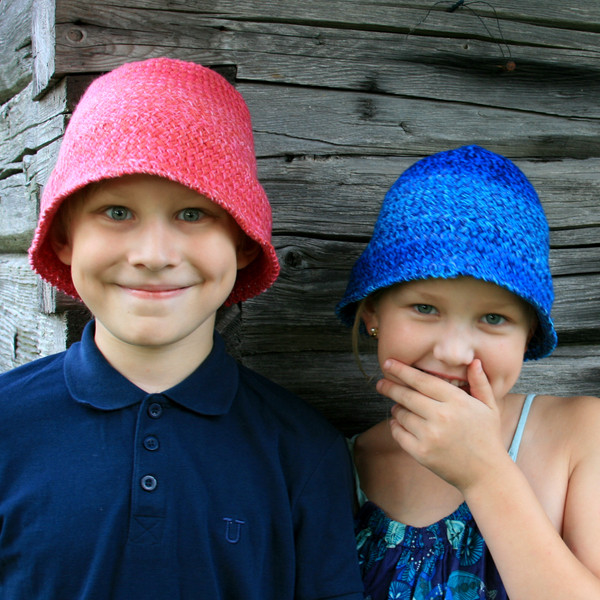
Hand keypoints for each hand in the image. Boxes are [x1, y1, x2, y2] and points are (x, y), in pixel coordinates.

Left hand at [378, 358, 506, 491]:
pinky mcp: (421, 453)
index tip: (388, 363)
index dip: (402, 370)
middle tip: (381, 383)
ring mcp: (430, 435)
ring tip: (399, 407)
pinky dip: (395, 426)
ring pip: (401, 414)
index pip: (422, 380)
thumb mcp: (490, 407)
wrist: (487, 474)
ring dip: (396, 409)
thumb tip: (474, 362)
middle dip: (390, 387)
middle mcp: (441, 416)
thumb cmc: (487, 436)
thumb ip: (480, 383)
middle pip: (406, 395)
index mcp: (457, 401)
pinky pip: (398, 434)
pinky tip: (398, 423)